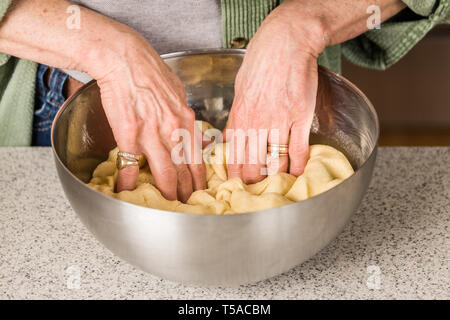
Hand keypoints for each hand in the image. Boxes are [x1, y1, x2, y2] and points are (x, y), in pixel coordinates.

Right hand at [88, 32, 205, 200]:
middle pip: (184, 170)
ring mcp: (152, 133)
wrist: (125, 58)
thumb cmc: (150, 71)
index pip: (197, 158)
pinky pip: (130, 164)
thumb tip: (194, 131)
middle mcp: (174, 130)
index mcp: (186, 121)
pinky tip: (126, 192)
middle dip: (187, 193)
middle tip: (188, 207)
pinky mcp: (129, 133)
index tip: (200, 192)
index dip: (199, 179)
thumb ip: (185, 116)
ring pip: (164, 172)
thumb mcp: (178, 92)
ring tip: (167, 208)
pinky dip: (128, 181)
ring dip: (166, 193)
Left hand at [226, 2, 325, 183]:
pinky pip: (298, 149)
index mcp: (239, 117)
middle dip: (253, 183)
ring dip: (276, 177)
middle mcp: (256, 122)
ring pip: (275, 160)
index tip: (235, 187)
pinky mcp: (300, 117)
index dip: (234, 175)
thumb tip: (232, 137)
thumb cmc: (260, 64)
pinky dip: (299, 165)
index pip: (234, 155)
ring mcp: (279, 121)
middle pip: (252, 163)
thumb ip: (237, 117)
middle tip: (255, 195)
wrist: (285, 43)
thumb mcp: (239, 90)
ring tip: (277, 189)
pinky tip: (299, 175)